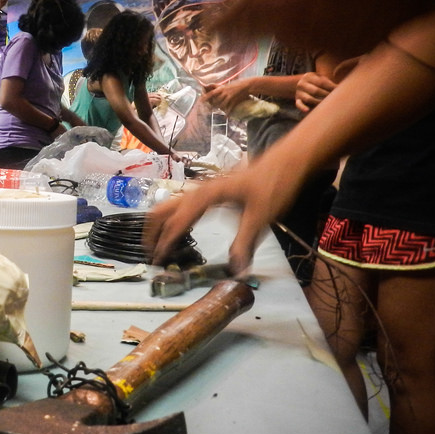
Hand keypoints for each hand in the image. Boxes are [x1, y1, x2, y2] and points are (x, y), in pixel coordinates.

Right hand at [146, 162, 296, 276]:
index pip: (177, 222)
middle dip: (152, 232)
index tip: (158, 260)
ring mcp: (202, 190)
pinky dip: (171, 219)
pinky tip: (178, 232)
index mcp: (206, 196)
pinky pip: (180, 206)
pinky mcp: (209, 192)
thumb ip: (244, 244)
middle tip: (149, 254)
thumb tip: (236, 271)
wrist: (285, 162)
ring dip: (158, 224)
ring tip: (157, 245)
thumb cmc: (273, 184)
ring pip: (168, 205)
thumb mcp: (261, 217)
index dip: (165, 242)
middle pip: (162, 210)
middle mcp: (199, 191)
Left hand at [203, 79, 251, 112]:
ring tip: (218, 111)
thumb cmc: (237, 84)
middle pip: (215, 101)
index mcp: (221, 88)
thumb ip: (219, 88)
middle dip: (212, 106)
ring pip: (221, 105)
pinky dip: (227, 114)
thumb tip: (212, 89)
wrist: (247, 85)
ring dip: (219, 109)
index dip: (205, 98)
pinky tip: (226, 117)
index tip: (200, 101)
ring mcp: (229, 97)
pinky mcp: (234, 101)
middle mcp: (224, 93)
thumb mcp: (226, 85)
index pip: (211, 94)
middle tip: (208, 109)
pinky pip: (229, 109)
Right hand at [294, 72, 336, 111]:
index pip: (322, 83)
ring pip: (308, 99)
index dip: (331, 87)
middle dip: (326, 95)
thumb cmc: (315, 82)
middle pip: (316, 91)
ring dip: (319, 102)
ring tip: (327, 105)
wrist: (300, 83)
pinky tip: (307, 110)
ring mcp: (299, 92)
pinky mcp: (297, 100)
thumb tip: (341, 88)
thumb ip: (328, 83)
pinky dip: (302, 108)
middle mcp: (302, 84)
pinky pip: (298, 104)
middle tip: (335, 99)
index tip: (339, 91)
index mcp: (309, 77)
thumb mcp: (320, 78)